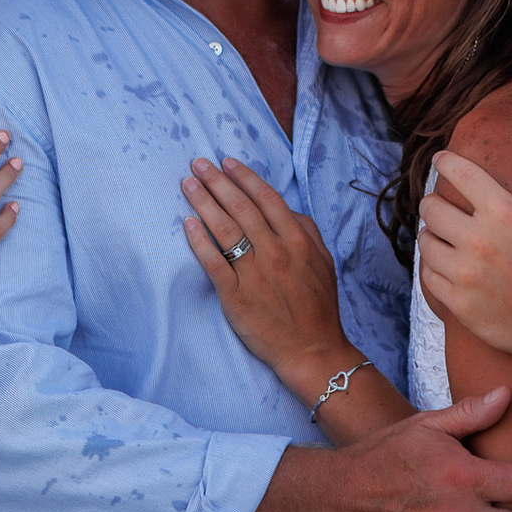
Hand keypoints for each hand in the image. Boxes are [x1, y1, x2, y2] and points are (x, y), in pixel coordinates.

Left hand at [180, 156, 346, 374]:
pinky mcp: (236, 296)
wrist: (312, 350)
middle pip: (241, 208)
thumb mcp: (323, 262)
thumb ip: (307, 231)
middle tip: (199, 164)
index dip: (244, 177)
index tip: (227, 162)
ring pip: (225, 229)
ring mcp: (255, 273)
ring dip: (204, 202)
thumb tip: (286, 208)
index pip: (266, 198)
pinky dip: (200, 241)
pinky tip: (188, 224)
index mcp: (298, 241)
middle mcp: (276, 252)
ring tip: (188, 184)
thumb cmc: (318, 306)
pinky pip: (213, 263)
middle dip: (217, 182)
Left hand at [418, 142, 511, 363]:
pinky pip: (429, 276)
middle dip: (433, 202)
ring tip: (442, 236)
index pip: (461, 173)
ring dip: (431, 235)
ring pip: (426, 242)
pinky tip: (446, 264)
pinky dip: (433, 267)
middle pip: (432, 208)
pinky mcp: (458, 303)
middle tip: (440, 205)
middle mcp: (480, 241)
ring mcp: (466, 274)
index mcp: (505, 213)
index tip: (440, 159)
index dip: (446, 161)